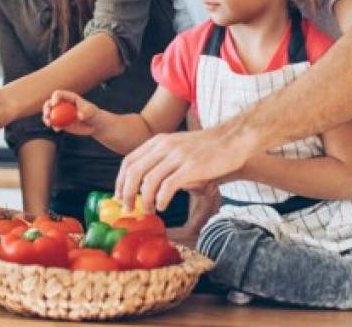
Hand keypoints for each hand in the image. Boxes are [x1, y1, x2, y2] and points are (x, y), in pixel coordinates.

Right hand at [41, 90, 99, 135]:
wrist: (94, 124)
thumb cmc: (93, 114)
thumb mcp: (91, 112)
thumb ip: (85, 113)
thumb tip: (79, 115)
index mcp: (68, 97)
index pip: (58, 94)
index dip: (55, 98)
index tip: (55, 104)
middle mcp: (62, 104)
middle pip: (50, 103)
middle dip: (46, 108)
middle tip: (47, 114)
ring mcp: (60, 113)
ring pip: (49, 114)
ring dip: (47, 118)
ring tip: (49, 123)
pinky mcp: (61, 122)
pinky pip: (54, 123)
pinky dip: (53, 126)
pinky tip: (57, 130)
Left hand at [115, 128, 253, 212]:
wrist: (232, 141)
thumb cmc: (205, 149)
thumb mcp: (176, 147)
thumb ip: (160, 160)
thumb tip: (142, 184)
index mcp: (158, 141)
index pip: (129, 161)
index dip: (120, 181)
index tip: (119, 196)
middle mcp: (164, 146)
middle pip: (134, 172)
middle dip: (127, 193)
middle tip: (128, 208)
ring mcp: (177, 156)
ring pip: (149, 181)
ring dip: (144, 200)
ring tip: (147, 210)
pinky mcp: (191, 167)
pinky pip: (168, 186)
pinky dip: (160, 199)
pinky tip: (162, 206)